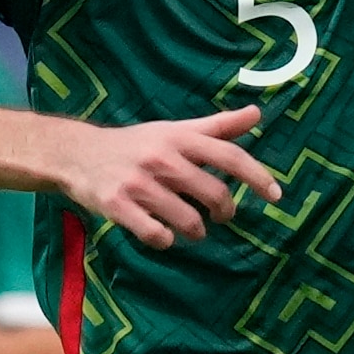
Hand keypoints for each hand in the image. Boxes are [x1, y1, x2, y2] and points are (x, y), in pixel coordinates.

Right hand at [61, 105, 278, 249]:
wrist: (77, 154)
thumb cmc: (136, 144)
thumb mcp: (175, 130)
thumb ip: (217, 126)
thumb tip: (257, 113)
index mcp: (179, 138)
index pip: (229, 155)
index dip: (257, 176)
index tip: (276, 195)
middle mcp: (162, 158)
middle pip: (214, 193)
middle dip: (225, 211)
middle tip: (221, 214)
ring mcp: (139, 183)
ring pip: (189, 220)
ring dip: (197, 231)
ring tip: (192, 227)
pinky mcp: (117, 206)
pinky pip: (156, 235)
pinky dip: (165, 240)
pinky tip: (162, 233)